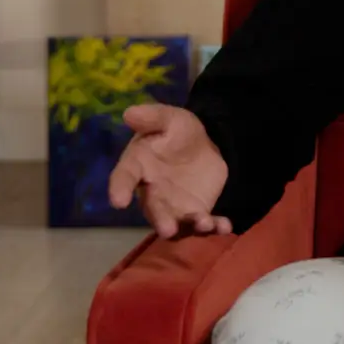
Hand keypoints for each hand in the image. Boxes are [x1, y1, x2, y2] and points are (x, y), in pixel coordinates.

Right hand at [107, 103, 232, 238]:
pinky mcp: (197, 212)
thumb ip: (152, 117)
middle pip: (153, 209)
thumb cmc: (177, 132)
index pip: (124, 178)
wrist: (202, 146)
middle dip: (161, 220)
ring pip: (179, 222)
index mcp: (138, 165)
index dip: (119, 189)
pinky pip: (204, 223)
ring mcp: (174, 206)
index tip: (118, 201)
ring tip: (204, 225)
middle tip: (168, 230)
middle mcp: (152, 191)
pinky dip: (215, 227)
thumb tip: (130, 113)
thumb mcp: (169, 118)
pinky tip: (225, 227)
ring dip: (191, 227)